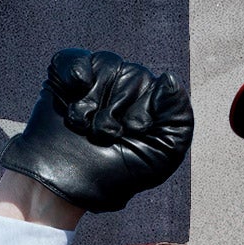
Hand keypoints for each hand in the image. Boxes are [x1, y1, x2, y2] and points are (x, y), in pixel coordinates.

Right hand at [0, 48, 192, 212]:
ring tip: (83, 126)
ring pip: (107, 63)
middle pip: (133, 74)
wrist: (65, 187)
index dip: (141, 112)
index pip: (160, 88)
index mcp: (152, 105)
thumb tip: (169, 78)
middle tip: (103, 136)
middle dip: (115, 111)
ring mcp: (96, 83)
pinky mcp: (64, 80)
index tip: (131, 134)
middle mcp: (126, 89)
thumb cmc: (115, 175)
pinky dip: (75, 68)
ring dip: (94, 99)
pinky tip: (76, 86)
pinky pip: (74, 57)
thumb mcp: (160, 156)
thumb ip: (179, 118)